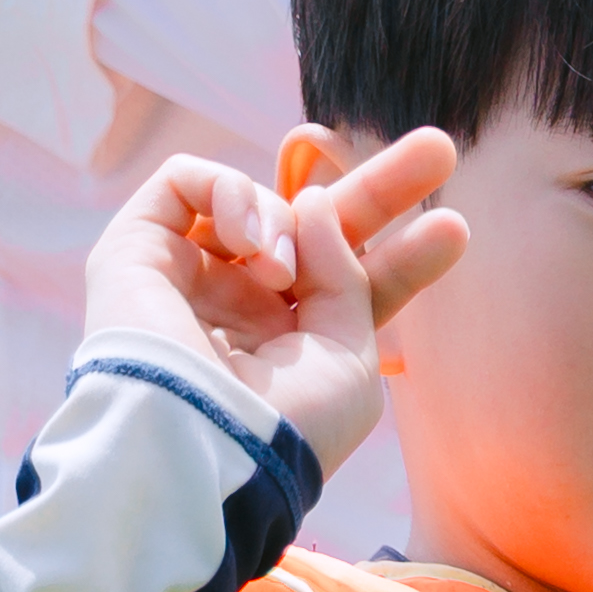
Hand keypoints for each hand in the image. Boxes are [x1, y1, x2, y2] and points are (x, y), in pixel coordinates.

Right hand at [77, 132, 465, 487]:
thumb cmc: (284, 423)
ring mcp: (191, 278)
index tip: (454, 228)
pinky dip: (231, 195)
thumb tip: (313, 203)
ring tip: (284, 272)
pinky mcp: (138, 251)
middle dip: (379, 189)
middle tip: (441, 151)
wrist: (201, 440)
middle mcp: (242, 311)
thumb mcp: (349, 358)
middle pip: (316, 228)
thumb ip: (349, 276)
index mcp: (294, 353)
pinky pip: (189, 181)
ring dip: (286, 219)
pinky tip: (248, 245)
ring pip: (256, 201)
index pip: (355, 288)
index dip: (404, 257)